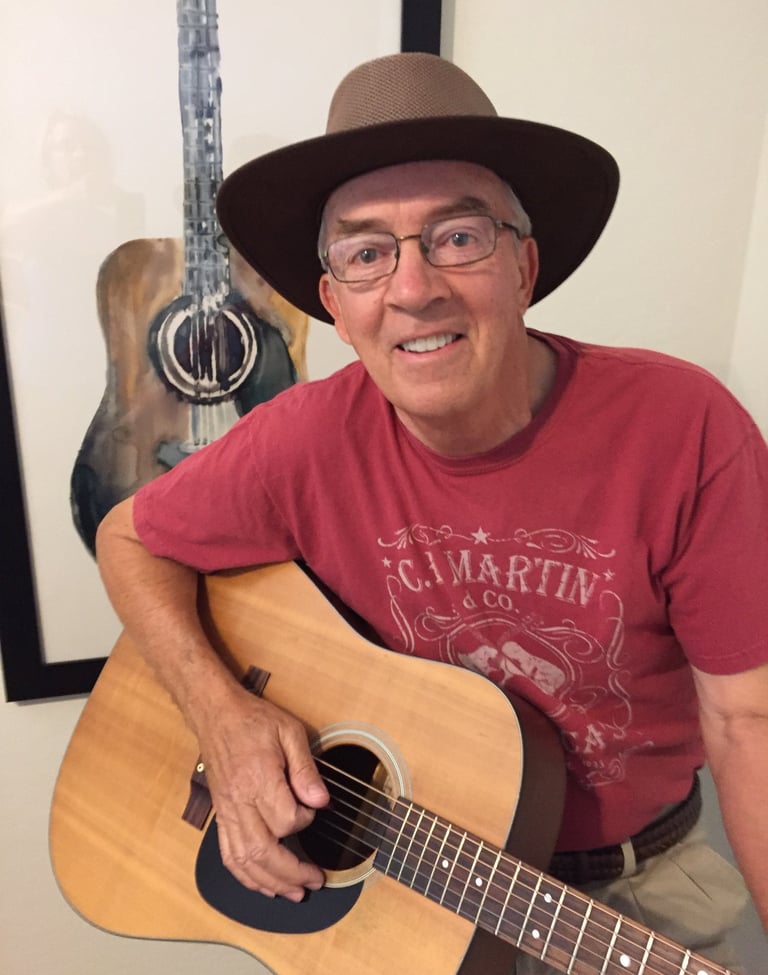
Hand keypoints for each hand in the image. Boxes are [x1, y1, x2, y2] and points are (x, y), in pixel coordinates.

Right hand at [194, 685, 329, 901]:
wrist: (216, 713)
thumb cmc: (253, 720)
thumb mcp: (289, 732)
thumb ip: (306, 769)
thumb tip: (320, 801)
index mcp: (258, 778)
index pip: (285, 820)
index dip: (305, 820)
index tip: (314, 808)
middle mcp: (239, 801)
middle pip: (263, 852)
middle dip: (292, 873)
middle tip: (314, 880)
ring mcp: (226, 811)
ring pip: (243, 860)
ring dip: (269, 882)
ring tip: (293, 892)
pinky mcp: (220, 814)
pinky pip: (227, 854)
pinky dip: (245, 875)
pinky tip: (261, 883)